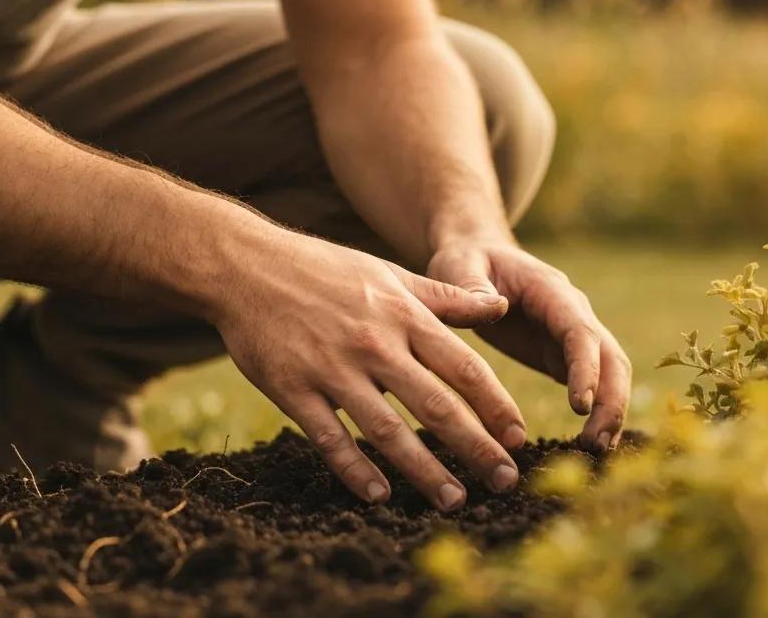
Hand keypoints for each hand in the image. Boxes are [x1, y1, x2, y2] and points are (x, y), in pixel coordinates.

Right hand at [210, 228, 527, 509]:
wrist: (247, 266)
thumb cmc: (322, 269)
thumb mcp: (388, 273)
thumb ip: (445, 296)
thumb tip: (500, 305)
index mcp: (400, 314)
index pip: (464, 367)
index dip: (496, 406)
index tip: (520, 438)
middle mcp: (373, 343)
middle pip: (436, 405)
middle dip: (476, 448)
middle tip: (505, 483)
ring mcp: (332, 368)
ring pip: (388, 430)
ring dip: (425, 470)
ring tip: (454, 500)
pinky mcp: (293, 389)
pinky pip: (330, 438)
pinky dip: (356, 469)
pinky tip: (379, 494)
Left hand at [428, 239, 631, 451]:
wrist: (473, 259)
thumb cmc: (464, 261)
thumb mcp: (458, 266)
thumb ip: (470, 286)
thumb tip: (496, 308)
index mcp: (549, 289)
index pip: (579, 330)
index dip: (585, 367)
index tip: (580, 406)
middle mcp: (571, 312)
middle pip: (609, 356)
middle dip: (610, 399)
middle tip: (596, 443)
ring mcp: (570, 336)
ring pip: (608, 374)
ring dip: (609, 411)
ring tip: (594, 451)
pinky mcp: (561, 356)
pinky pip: (590, 385)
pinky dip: (596, 414)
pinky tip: (587, 447)